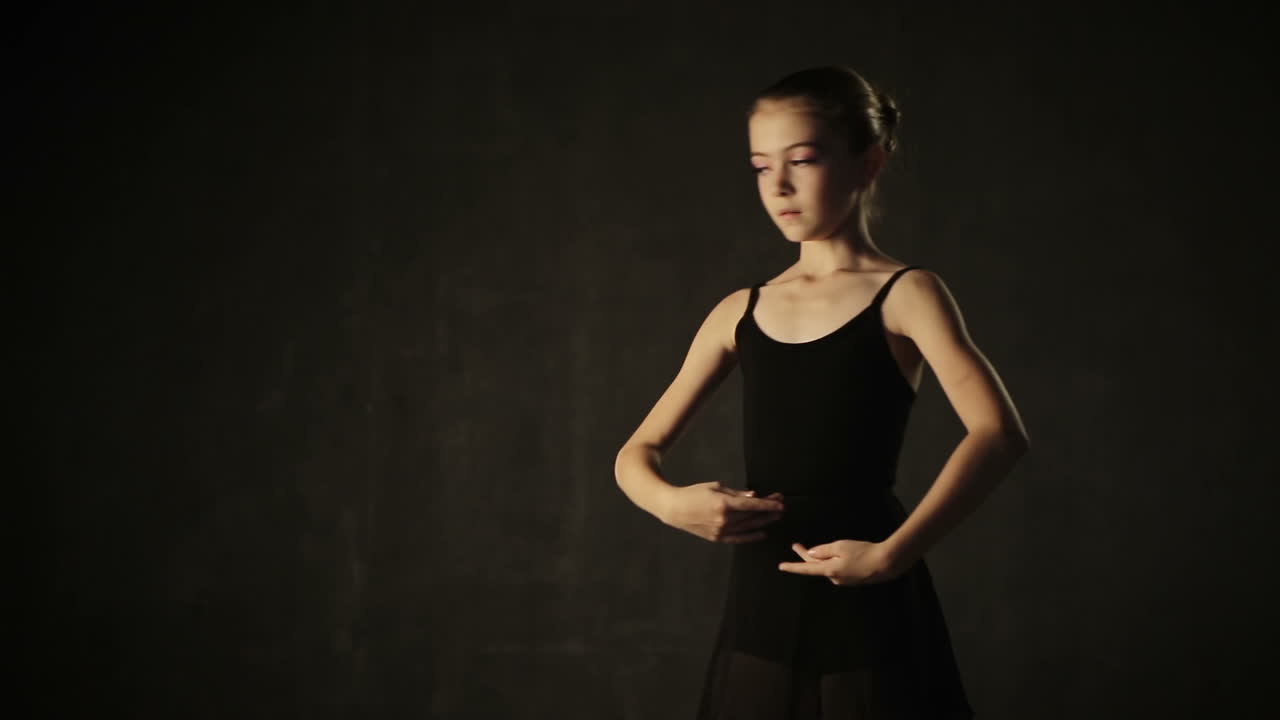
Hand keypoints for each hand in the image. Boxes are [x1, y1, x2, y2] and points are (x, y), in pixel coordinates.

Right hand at [662, 482, 784, 543]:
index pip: (752, 505)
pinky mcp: (717, 538)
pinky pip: (738, 538)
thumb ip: (736, 493)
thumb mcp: (715, 486)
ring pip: (748, 527)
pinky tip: (762, 533)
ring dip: (763, 522)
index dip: (768, 504)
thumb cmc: (694, 493)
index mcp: (724, 503)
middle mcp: (724, 519)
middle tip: (782, 508)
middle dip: (768, 512)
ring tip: (775, 518)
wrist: (674, 508)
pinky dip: (751, 536)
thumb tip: (753, 496)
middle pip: (752, 516)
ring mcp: (720, 530)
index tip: (780, 503)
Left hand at [776, 540, 904, 585]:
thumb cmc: (863, 552)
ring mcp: (843, 581)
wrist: (886, 563)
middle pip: (816, 566)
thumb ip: (824, 550)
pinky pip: (837, 569)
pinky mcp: (852, 579)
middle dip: (806, 556)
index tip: (781, 566)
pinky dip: (834, 561)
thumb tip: (811, 554)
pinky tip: (842, 554)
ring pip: (828, 567)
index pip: (806, 568)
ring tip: (829, 547)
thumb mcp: (840, 546)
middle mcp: (834, 579)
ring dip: (823, 558)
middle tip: (796, 545)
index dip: (793, 566)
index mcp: (829, 570)